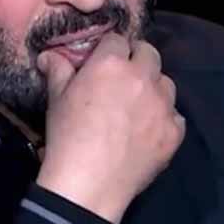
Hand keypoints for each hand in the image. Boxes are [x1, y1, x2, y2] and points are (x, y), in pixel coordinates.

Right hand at [34, 33, 183, 223]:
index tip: (104, 63)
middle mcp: (143, 78)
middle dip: (138, 60)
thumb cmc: (67, 137)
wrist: (88, 184)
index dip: (110, 50)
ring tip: (138, 106)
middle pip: (149, 53)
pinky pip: (175, 116)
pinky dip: (164, 119)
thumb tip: (48, 55)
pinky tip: (148, 131)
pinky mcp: (174, 132)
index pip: (118, 40)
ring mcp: (163, 105)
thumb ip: (58, 71)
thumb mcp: (57, 99)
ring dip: (154, 88)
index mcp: (112, 64)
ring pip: (166, 84)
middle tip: (124, 79)